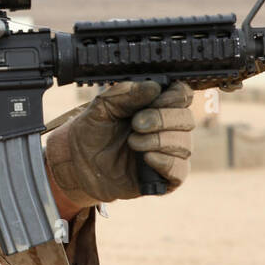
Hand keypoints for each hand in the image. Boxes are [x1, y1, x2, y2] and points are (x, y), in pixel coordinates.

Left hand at [45, 80, 193, 206]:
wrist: (77, 162)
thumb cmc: (92, 132)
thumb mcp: (101, 107)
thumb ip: (124, 93)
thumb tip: (153, 87)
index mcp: (157, 107)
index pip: (183, 96)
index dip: (174, 96)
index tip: (155, 99)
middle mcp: (168, 129)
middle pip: (187, 119)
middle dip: (162, 119)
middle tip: (136, 123)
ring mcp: (168, 154)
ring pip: (184, 145)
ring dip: (158, 140)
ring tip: (132, 142)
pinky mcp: (163, 178)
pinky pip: (180, 171)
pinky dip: (165, 162)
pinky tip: (146, 158)